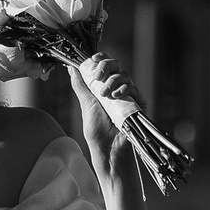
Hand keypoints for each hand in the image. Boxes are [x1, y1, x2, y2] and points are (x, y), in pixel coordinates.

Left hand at [66, 55, 143, 179]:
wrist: (108, 150)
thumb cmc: (97, 131)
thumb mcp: (87, 105)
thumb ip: (81, 86)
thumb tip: (72, 68)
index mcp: (102, 88)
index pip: (104, 66)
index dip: (100, 59)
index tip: (93, 60)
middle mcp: (116, 89)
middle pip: (115, 65)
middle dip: (106, 66)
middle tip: (98, 76)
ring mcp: (127, 96)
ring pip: (124, 75)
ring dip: (113, 81)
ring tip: (105, 94)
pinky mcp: (138, 104)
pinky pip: (133, 88)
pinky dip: (124, 89)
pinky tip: (116, 96)